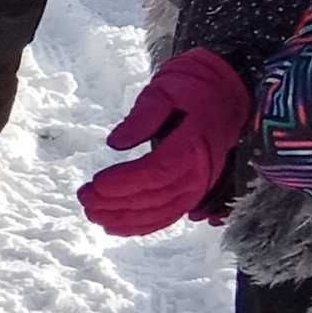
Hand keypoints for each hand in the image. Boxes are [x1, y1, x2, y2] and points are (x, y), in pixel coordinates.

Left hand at [74, 49, 254, 238]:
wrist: (227, 92)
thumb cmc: (191, 87)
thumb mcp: (164, 90)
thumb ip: (142, 116)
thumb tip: (116, 143)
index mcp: (194, 142)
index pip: (158, 170)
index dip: (126, 181)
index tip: (95, 184)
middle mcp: (202, 169)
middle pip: (158, 196)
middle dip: (119, 202)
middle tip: (85, 200)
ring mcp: (202, 182)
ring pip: (163, 210)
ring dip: (127, 218)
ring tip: (94, 215)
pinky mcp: (196, 188)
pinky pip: (171, 213)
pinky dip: (144, 224)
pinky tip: (117, 225)